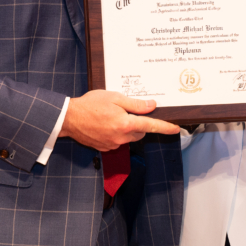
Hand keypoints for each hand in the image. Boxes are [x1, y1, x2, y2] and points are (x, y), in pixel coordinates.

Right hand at [59, 90, 180, 150]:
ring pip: (129, 137)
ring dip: (126, 128)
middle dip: (138, 123)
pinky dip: (116, 132)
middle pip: (140, 132)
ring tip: (111, 115)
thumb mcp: (114, 98)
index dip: (165, 127)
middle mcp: (121, 137)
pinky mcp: (105, 148)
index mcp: (126, 124)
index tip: (176, 129)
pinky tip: (105, 124)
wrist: (69, 118)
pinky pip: (118, 140)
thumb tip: (151, 105)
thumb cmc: (90, 105)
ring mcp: (113, 144)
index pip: (151, 126)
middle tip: (125, 110)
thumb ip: (135, 104)